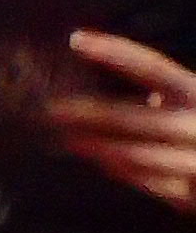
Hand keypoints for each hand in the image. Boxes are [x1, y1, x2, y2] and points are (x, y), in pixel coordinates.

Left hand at [36, 30, 195, 215]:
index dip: (114, 51)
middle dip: (90, 114)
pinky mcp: (192, 192)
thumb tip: (113, 84)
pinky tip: (101, 163)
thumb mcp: (193, 99)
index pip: (151, 66)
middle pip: (134, 116)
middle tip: (51, 110)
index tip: (76, 40)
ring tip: (67, 140)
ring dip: (97, 147)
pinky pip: (149, 182)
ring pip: (137, 154)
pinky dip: (122, 171)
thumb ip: (167, 90)